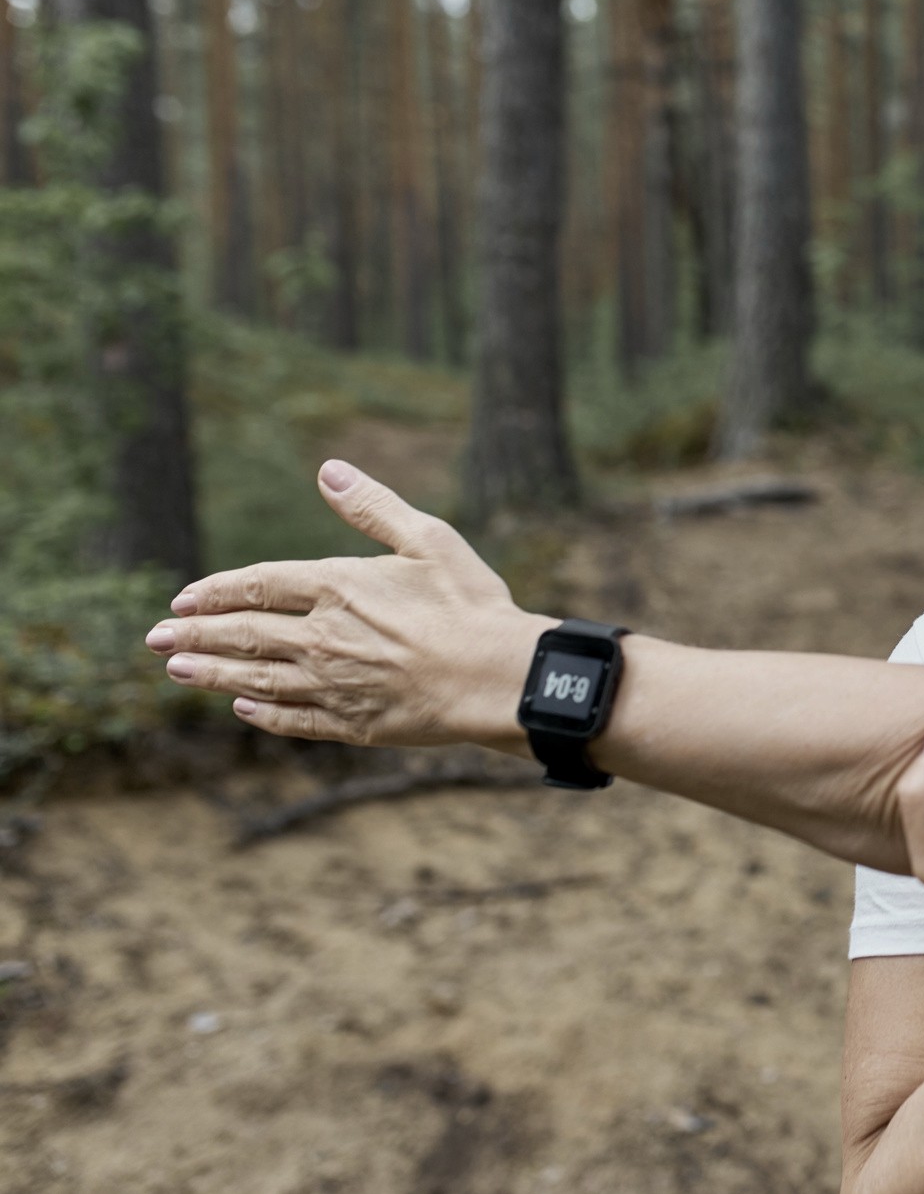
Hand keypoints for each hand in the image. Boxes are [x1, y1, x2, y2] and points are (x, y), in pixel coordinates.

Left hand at [142, 459, 552, 750]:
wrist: (500, 676)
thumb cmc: (471, 603)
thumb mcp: (429, 539)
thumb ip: (373, 507)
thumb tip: (328, 470)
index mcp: (338, 587)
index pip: (258, 584)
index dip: (216, 592)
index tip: (184, 599)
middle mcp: (323, 637)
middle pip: (243, 635)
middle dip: (194, 636)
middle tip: (155, 639)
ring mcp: (333, 684)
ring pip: (256, 679)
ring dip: (211, 675)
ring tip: (177, 672)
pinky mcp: (352, 723)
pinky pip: (293, 719)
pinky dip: (262, 714)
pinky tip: (242, 708)